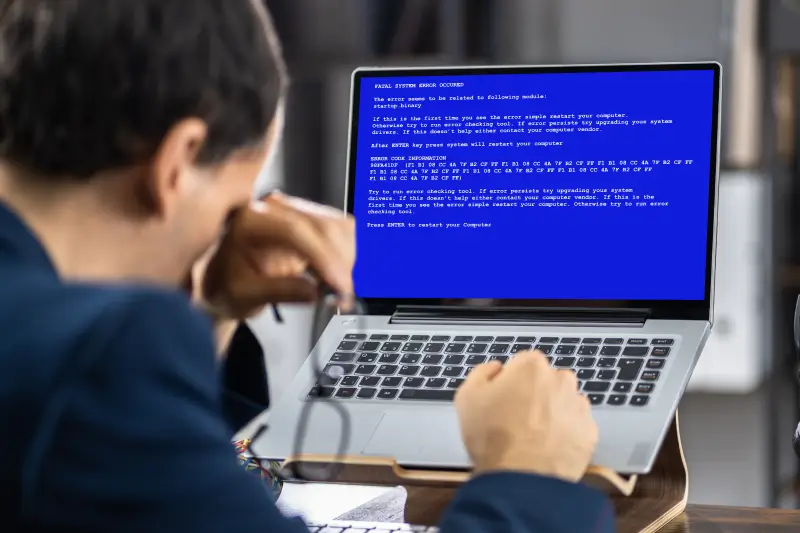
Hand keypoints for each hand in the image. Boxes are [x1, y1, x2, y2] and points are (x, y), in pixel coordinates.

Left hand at [196, 192, 354, 320]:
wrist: (223, 282)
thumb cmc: (226, 286)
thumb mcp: (242, 296)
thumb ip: (278, 291)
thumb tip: (313, 292)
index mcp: (250, 220)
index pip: (296, 229)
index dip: (323, 256)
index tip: (338, 283)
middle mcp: (274, 210)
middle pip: (323, 226)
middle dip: (340, 262)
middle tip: (343, 294)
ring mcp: (295, 214)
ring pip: (338, 228)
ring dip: (346, 260)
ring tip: (336, 290)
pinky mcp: (311, 224)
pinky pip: (341, 234)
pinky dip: (346, 257)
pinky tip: (335, 278)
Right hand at [455, 350, 597, 482]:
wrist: (521, 480)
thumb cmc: (493, 438)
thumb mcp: (467, 397)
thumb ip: (481, 373)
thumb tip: (495, 368)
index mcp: (531, 366)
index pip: (521, 364)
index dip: (509, 382)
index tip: (502, 399)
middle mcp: (560, 380)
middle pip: (545, 381)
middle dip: (534, 395)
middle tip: (515, 419)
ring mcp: (578, 406)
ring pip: (563, 403)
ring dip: (551, 414)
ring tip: (532, 437)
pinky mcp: (590, 432)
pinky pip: (576, 427)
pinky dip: (565, 434)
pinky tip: (547, 448)